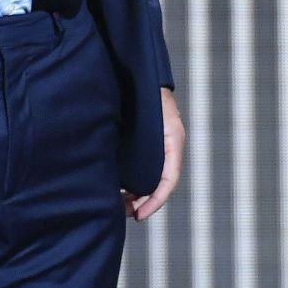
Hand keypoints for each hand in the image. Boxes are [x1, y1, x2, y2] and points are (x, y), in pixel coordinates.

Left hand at [124, 87, 184, 220]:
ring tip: (116, 203)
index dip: (155, 201)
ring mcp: (154, 146)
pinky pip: (137, 168)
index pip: (168, 182)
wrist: (139, 73)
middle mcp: (166, 148)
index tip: (139, 215)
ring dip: (134, 194)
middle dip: (142, 202)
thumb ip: (156, 144)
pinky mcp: (141, 144)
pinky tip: (114, 186)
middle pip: (157, 184)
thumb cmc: (149, 93)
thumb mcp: (155, 119)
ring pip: (146, 178)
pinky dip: (128, 181)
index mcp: (173, 143)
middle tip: (123, 212)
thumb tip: (138, 177)